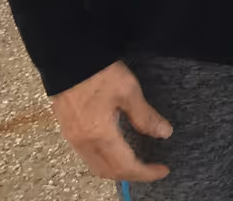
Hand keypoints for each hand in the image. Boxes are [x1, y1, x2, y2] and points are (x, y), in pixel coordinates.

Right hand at [49, 61, 171, 182]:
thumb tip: (164, 133)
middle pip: (110, 172)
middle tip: (152, 168)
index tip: (163, 170)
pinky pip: (87, 156)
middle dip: (133, 175)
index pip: (126, 166)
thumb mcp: (128, 91)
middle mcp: (84, 142)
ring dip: (117, 170)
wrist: (68, 57)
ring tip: (137, 163)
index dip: (146, 172)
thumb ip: (145, 116)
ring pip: (97, 167)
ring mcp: (73, 138)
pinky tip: (115, 151)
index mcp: (100, 135)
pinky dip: (104, 161)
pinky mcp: (68, 130)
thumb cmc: (98, 72)